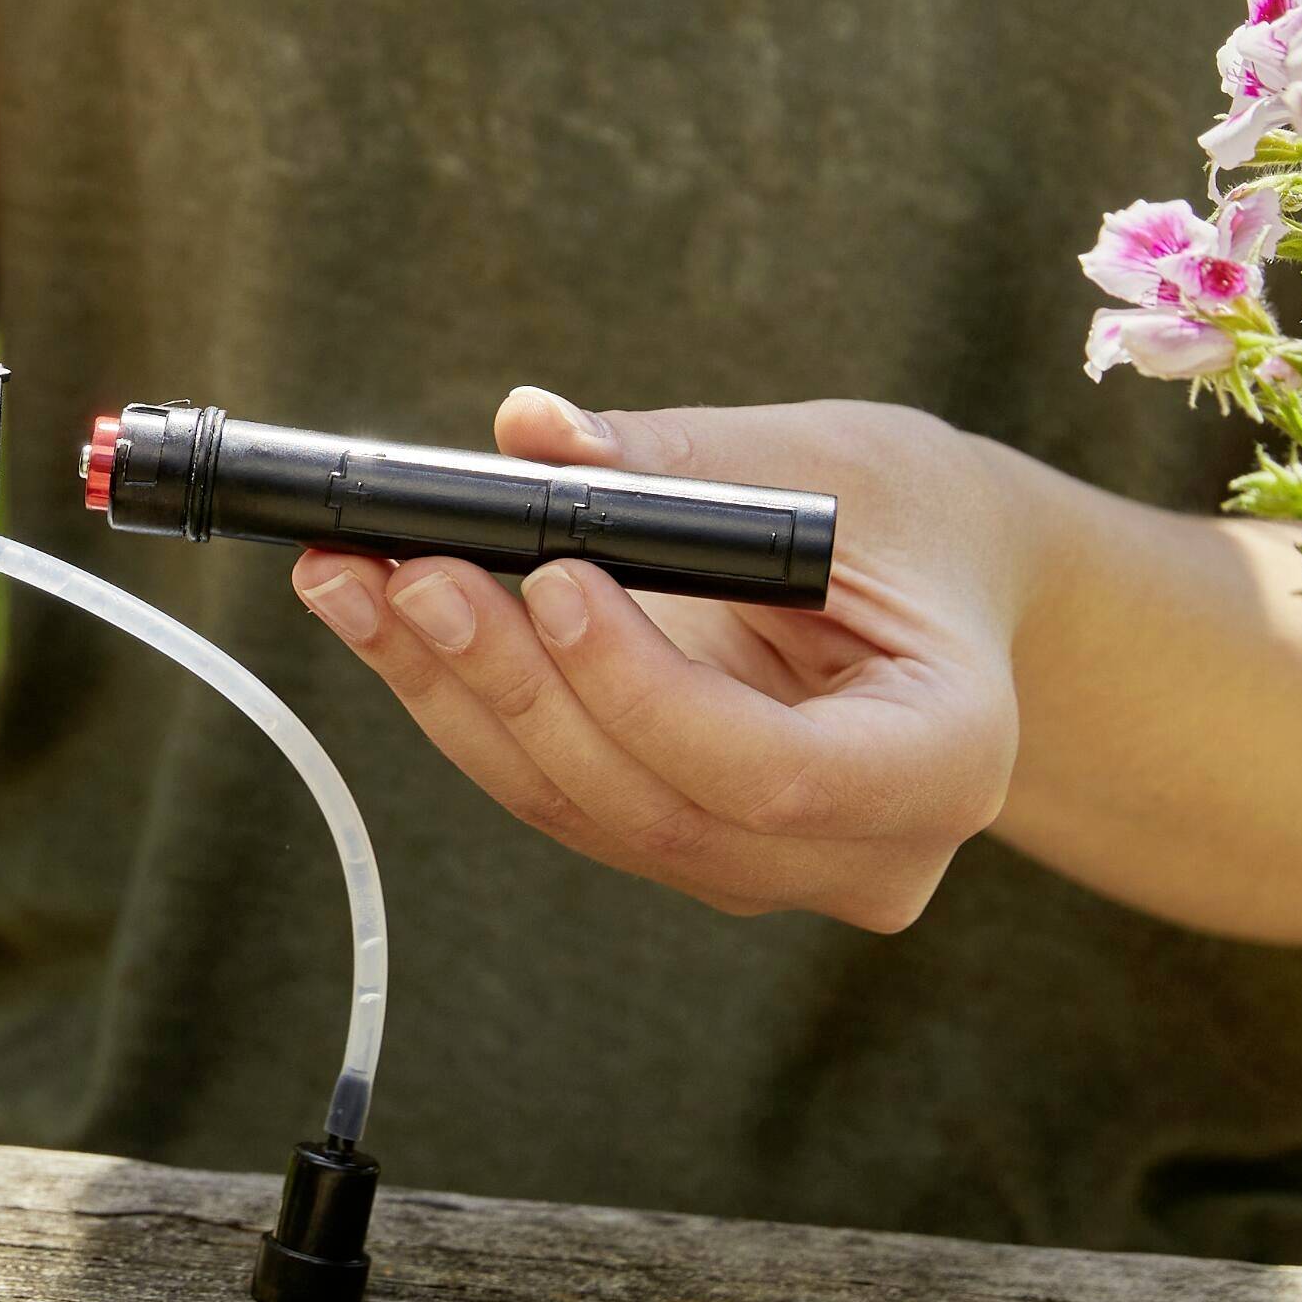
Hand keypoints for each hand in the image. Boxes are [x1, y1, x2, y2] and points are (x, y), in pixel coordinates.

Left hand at [294, 390, 1031, 929]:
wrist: (947, 587)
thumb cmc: (910, 518)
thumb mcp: (827, 463)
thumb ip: (682, 459)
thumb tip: (532, 432)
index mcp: (948, 761)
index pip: (775, 776)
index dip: (644, 692)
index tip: (552, 580)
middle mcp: (862, 852)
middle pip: (651, 806)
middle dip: (511, 684)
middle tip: (406, 570)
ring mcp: (765, 870)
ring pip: (581, 808)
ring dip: (450, 692)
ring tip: (353, 578)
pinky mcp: (680, 845)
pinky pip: (557, 789)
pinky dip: (462, 699)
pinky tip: (381, 615)